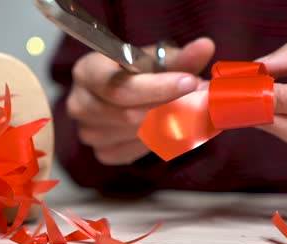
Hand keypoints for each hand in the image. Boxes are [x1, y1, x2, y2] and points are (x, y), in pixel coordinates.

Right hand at [68, 38, 214, 164]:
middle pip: (130, 115)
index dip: (157, 88)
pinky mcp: (102, 153)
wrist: (119, 93)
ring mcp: (88, 133)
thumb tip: (205, 47)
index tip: (191, 82)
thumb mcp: (155, 59)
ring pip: (139, 136)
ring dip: (175, 124)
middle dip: (173, 107)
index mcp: (86, 72)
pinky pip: (138, 151)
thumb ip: (179, 57)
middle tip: (206, 98)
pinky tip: (176, 126)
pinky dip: (163, 140)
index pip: (119, 87)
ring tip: (198, 109)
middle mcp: (80, 104)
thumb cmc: (136, 72)